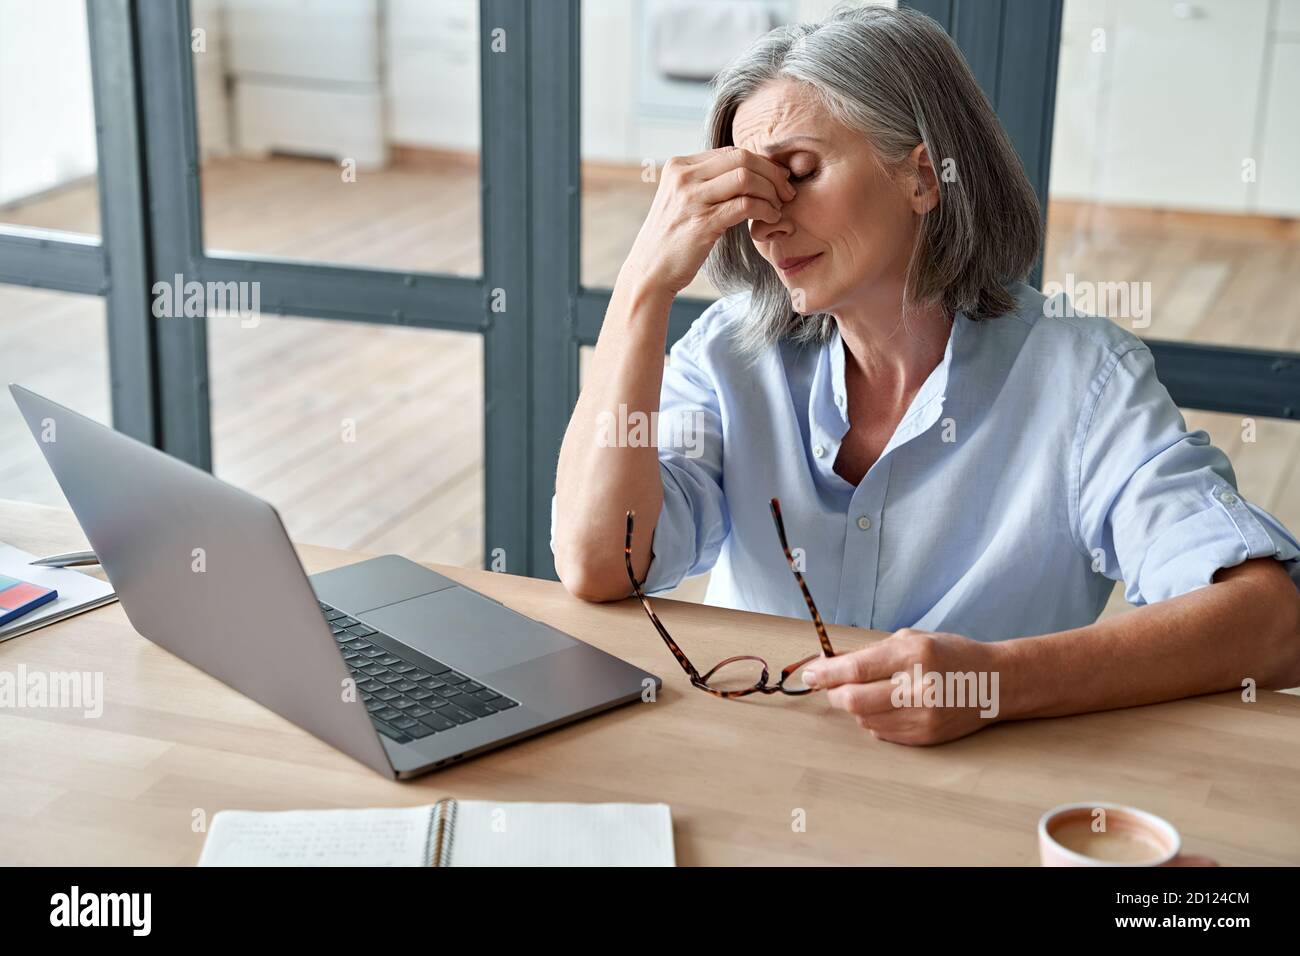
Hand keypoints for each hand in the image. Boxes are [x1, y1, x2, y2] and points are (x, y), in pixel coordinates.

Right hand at [621, 146, 796, 295]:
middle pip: (742, 158)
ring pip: (746, 178)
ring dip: (771, 191)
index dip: (761, 163)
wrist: (650, 271)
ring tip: (779, 207)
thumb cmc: (673, 238)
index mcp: (679, 166)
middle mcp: (683, 177)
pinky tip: (771, 218)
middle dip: (772, 173)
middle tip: (786, 192)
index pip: (731, 152)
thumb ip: (707, 183)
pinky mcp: (702, 223)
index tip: (777, 179)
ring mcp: (691, 199)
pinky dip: (765, 209)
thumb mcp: (684, 200)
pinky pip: (745, 205)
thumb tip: (747, 171)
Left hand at [801, 628, 1004, 744]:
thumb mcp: (911, 640)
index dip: (826, 673)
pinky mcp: (925, 737)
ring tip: (870, 691)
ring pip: (864, 718)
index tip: (810, 673)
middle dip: (835, 694)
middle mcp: (919, 688)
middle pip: (855, 700)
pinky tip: (888, 706)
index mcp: (914, 655)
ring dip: (855, 706)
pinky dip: (874, 719)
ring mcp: (924, 717)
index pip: (857, 668)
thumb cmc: (951, 655)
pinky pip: (881, 733)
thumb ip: (870, 653)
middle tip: (833, 686)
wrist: (995, 683)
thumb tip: (829, 663)